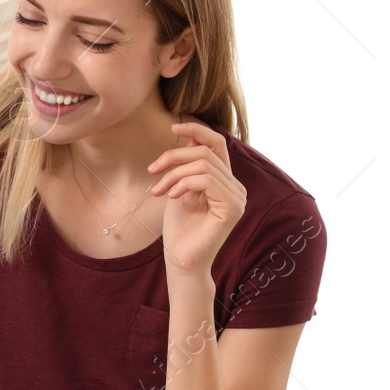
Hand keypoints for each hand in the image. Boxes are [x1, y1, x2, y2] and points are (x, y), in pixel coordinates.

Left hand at [148, 120, 245, 276]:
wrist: (181, 261)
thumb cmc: (179, 229)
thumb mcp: (180, 190)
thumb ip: (188, 168)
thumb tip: (189, 140)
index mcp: (226, 181)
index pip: (217, 144)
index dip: (197, 131)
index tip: (172, 128)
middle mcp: (236, 187)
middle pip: (206, 152)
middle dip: (173, 157)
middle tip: (152, 171)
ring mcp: (237, 198)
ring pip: (203, 165)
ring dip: (174, 174)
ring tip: (158, 190)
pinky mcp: (232, 208)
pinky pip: (207, 180)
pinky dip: (184, 184)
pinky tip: (172, 197)